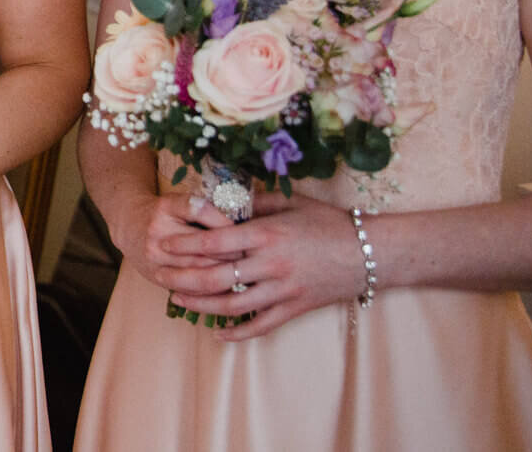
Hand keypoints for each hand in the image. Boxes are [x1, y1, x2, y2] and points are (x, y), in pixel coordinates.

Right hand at [113, 188, 240, 286]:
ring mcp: (154, 255)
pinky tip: (226, 289)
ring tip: (246, 275)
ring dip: (225, 274)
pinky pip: (189, 288)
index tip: (244, 230)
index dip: (226, 222)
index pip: (200, 210)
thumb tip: (246, 228)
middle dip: (233, 253)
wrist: (129, 224)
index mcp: (166, 206)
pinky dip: (210, 290)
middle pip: (204, 246)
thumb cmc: (165, 213)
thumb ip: (207, 212)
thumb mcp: (181, 202)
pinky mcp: (155, 275)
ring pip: (199, 271)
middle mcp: (158, 230)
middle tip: (253, 258)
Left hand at [154, 191, 366, 339]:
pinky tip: (218, 333)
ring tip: (179, 300)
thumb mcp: (292, 203)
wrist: (371, 253)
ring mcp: (284, 289)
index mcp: (267, 234)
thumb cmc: (330, 222)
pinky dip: (238, 332)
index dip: (186, 246)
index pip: (215, 242)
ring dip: (202, 305)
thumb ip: (256, 202)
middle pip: (217, 277)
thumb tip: (225, 199)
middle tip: (160, 276)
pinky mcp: (296, 308)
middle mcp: (272, 264)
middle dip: (184, 278)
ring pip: (234, 305)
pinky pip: (262, 326)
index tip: (165, 246)